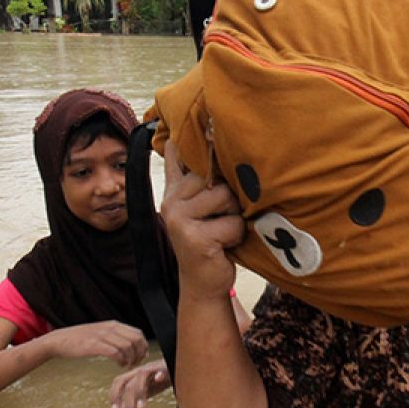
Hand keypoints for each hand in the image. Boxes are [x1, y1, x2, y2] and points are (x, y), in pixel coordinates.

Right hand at [39, 320, 147, 366]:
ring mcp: (102, 336)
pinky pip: (115, 352)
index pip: (138, 333)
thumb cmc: (80, 340)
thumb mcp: (100, 333)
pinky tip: (118, 364)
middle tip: (134, 363)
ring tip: (125, 365)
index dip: (143, 346)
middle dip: (139, 354)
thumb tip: (131, 346)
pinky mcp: (94, 345)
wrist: (59, 340)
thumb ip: (115, 336)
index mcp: (113, 324)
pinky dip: (120, 360)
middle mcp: (110, 328)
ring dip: (130, 359)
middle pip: (136, 340)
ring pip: (127, 347)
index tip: (140, 356)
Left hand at [109, 359, 170, 407]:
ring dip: (140, 392)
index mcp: (134, 376)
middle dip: (127, 403)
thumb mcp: (145, 393)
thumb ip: (132, 405)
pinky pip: (163, 368)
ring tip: (142, 407)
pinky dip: (160, 373)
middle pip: (129, 384)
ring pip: (141, 377)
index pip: (118, 382)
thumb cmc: (160, 379)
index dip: (114, 396)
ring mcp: (154, 368)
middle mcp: (142, 371)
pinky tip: (159, 379)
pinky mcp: (167, 366)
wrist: (176, 365)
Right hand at [160, 141, 245, 298]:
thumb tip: (178, 140)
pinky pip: (233, 224)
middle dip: (230, 196)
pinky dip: (237, 236)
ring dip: (235, 217)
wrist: (203, 283)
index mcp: (174, 189)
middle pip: (215, 176)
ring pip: (226, 197)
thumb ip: (190, 175)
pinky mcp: (194, 238)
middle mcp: (171, 200)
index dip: (189, 140)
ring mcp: (179, 219)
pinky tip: (225, 246)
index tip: (193, 124)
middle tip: (223, 217)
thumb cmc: (209, 240)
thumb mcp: (198, 205)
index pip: (180, 155)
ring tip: (224, 231)